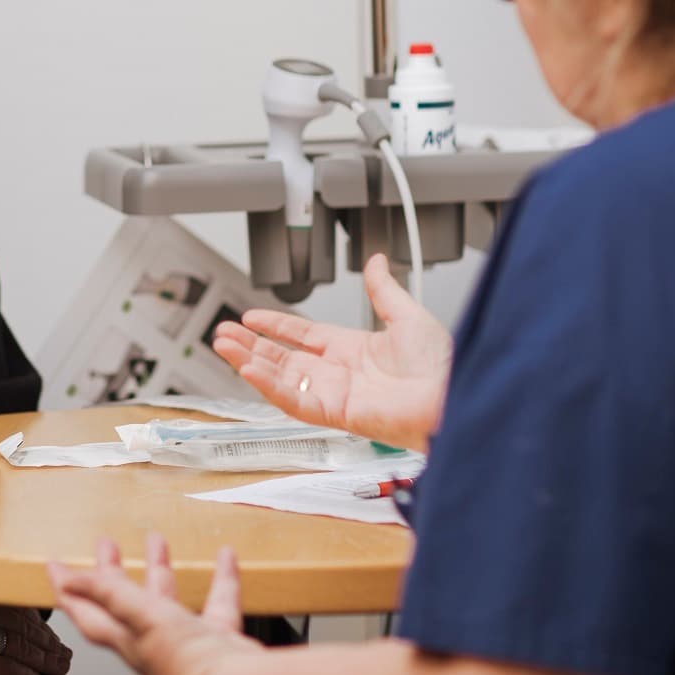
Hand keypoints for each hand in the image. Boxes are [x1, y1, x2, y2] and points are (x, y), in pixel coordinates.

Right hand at [0, 598, 71, 674]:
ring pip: (18, 646)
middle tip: (65, 654)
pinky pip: (3, 667)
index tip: (54, 633)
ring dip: (43, 659)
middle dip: (48, 642)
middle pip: (24, 626)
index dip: (40, 622)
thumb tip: (4, 602)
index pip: (17, 606)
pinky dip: (22, 673)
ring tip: (58, 667)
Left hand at [47, 534, 258, 674]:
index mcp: (127, 637)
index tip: (54, 567)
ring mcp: (185, 640)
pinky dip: (221, 578)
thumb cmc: (186, 662)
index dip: (69, 592)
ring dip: (160, 569)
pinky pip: (217, 601)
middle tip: (106, 544)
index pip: (88, 613)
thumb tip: (69, 580)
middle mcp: (152, 640)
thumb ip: (107, 595)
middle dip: (114, 572)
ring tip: (157, 539)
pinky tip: (225, 557)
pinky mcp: (217, 638)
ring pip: (167, 599)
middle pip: (125, 602)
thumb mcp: (140, 617)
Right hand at [211, 253, 451, 451]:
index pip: (303, 336)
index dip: (275, 326)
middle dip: (250, 345)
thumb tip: (376, 262)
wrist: (453, 396)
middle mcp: (339, 374)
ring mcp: (334, 395)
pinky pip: (293, 400)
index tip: (250, 317)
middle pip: (283, 358)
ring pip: (280, 379)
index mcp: (354, 350)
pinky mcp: (335, 413)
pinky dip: (269, 386)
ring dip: (249, 362)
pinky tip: (248, 369)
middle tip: (222, 333)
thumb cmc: (441, 365)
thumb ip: (384, 290)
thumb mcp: (407, 315)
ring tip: (222, 346)